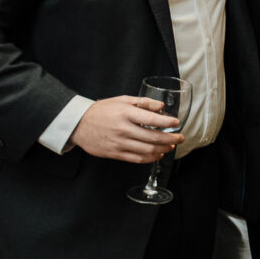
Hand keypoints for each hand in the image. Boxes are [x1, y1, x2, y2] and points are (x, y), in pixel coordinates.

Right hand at [69, 96, 183, 163]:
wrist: (78, 124)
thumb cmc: (101, 110)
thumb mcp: (122, 100)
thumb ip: (143, 102)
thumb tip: (161, 107)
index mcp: (126, 113)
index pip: (152, 119)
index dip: (167, 122)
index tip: (177, 123)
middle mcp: (124, 129)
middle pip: (153, 137)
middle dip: (171, 139)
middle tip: (180, 138)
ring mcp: (119, 143)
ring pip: (147, 150)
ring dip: (162, 149)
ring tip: (171, 146)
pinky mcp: (115, 153)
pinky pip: (136, 158)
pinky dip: (150, 158)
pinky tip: (157, 154)